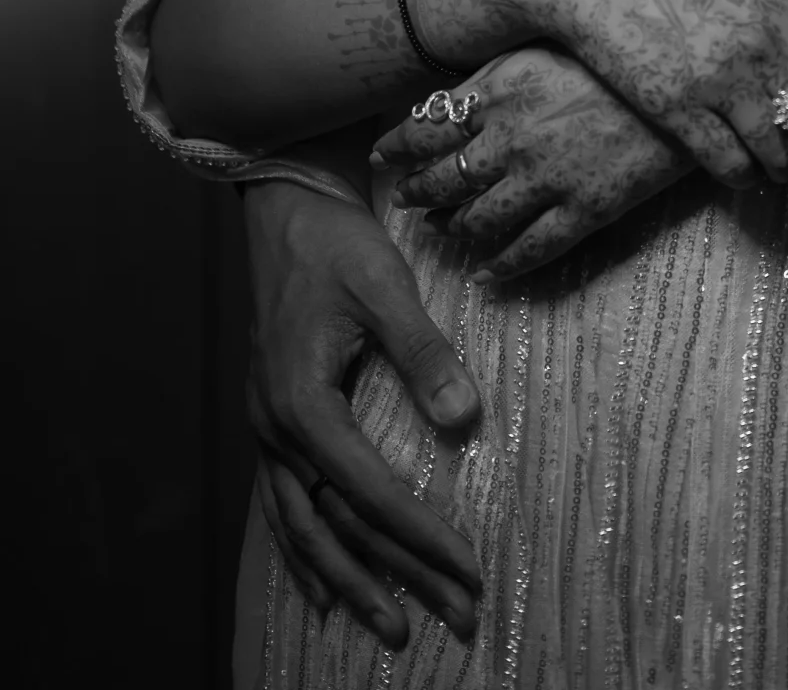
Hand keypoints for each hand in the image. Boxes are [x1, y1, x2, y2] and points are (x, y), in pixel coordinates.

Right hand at [244, 179, 482, 651]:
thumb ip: (423, 353)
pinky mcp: (272, 424)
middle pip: (340, 526)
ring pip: (304, 531)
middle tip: (456, 621)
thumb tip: (464, 419)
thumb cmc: (338, 243)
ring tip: (390, 632)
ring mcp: (266, 433)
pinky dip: (304, 556)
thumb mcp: (386, 286)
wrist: (285, 209)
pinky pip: (282, 510)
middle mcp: (277, 432)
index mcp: (304, 405)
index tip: (468, 570)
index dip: (420, 537)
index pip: (371, 493)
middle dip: (399, 578)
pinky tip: (321, 593)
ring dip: (349, 584)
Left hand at [374, 45, 693, 276]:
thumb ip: (497, 70)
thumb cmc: (618, 51)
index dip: (399, 146)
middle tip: (403, 199)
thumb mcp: (547, 45)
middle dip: (416, 191)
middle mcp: (512, 138)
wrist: (687, 80)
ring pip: (479, 219)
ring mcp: (546, 180)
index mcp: (501, 89)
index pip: (428, 126)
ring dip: (452, 229)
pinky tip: (486, 274)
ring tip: (441, 231)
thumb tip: (452, 94)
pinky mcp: (584, 210)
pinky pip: (529, 250)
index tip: (384, 155)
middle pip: (444, 177)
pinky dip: (501, 266)